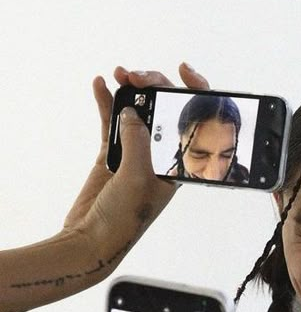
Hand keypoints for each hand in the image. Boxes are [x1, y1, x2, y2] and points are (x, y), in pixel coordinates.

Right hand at [0, 67, 181, 311]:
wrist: (93, 240)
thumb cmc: (125, 219)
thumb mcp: (138, 177)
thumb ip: (139, 140)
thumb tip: (132, 111)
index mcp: (182, 164)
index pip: (197, 122)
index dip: (197, 93)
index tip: (184, 72)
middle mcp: (163, 155)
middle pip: (166, 109)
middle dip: (155, 86)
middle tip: (138, 77)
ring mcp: (138, 152)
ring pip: (139, 110)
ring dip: (131, 89)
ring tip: (120, 74)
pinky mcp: (113, 154)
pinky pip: (113, 120)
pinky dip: (108, 101)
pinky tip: (101, 84)